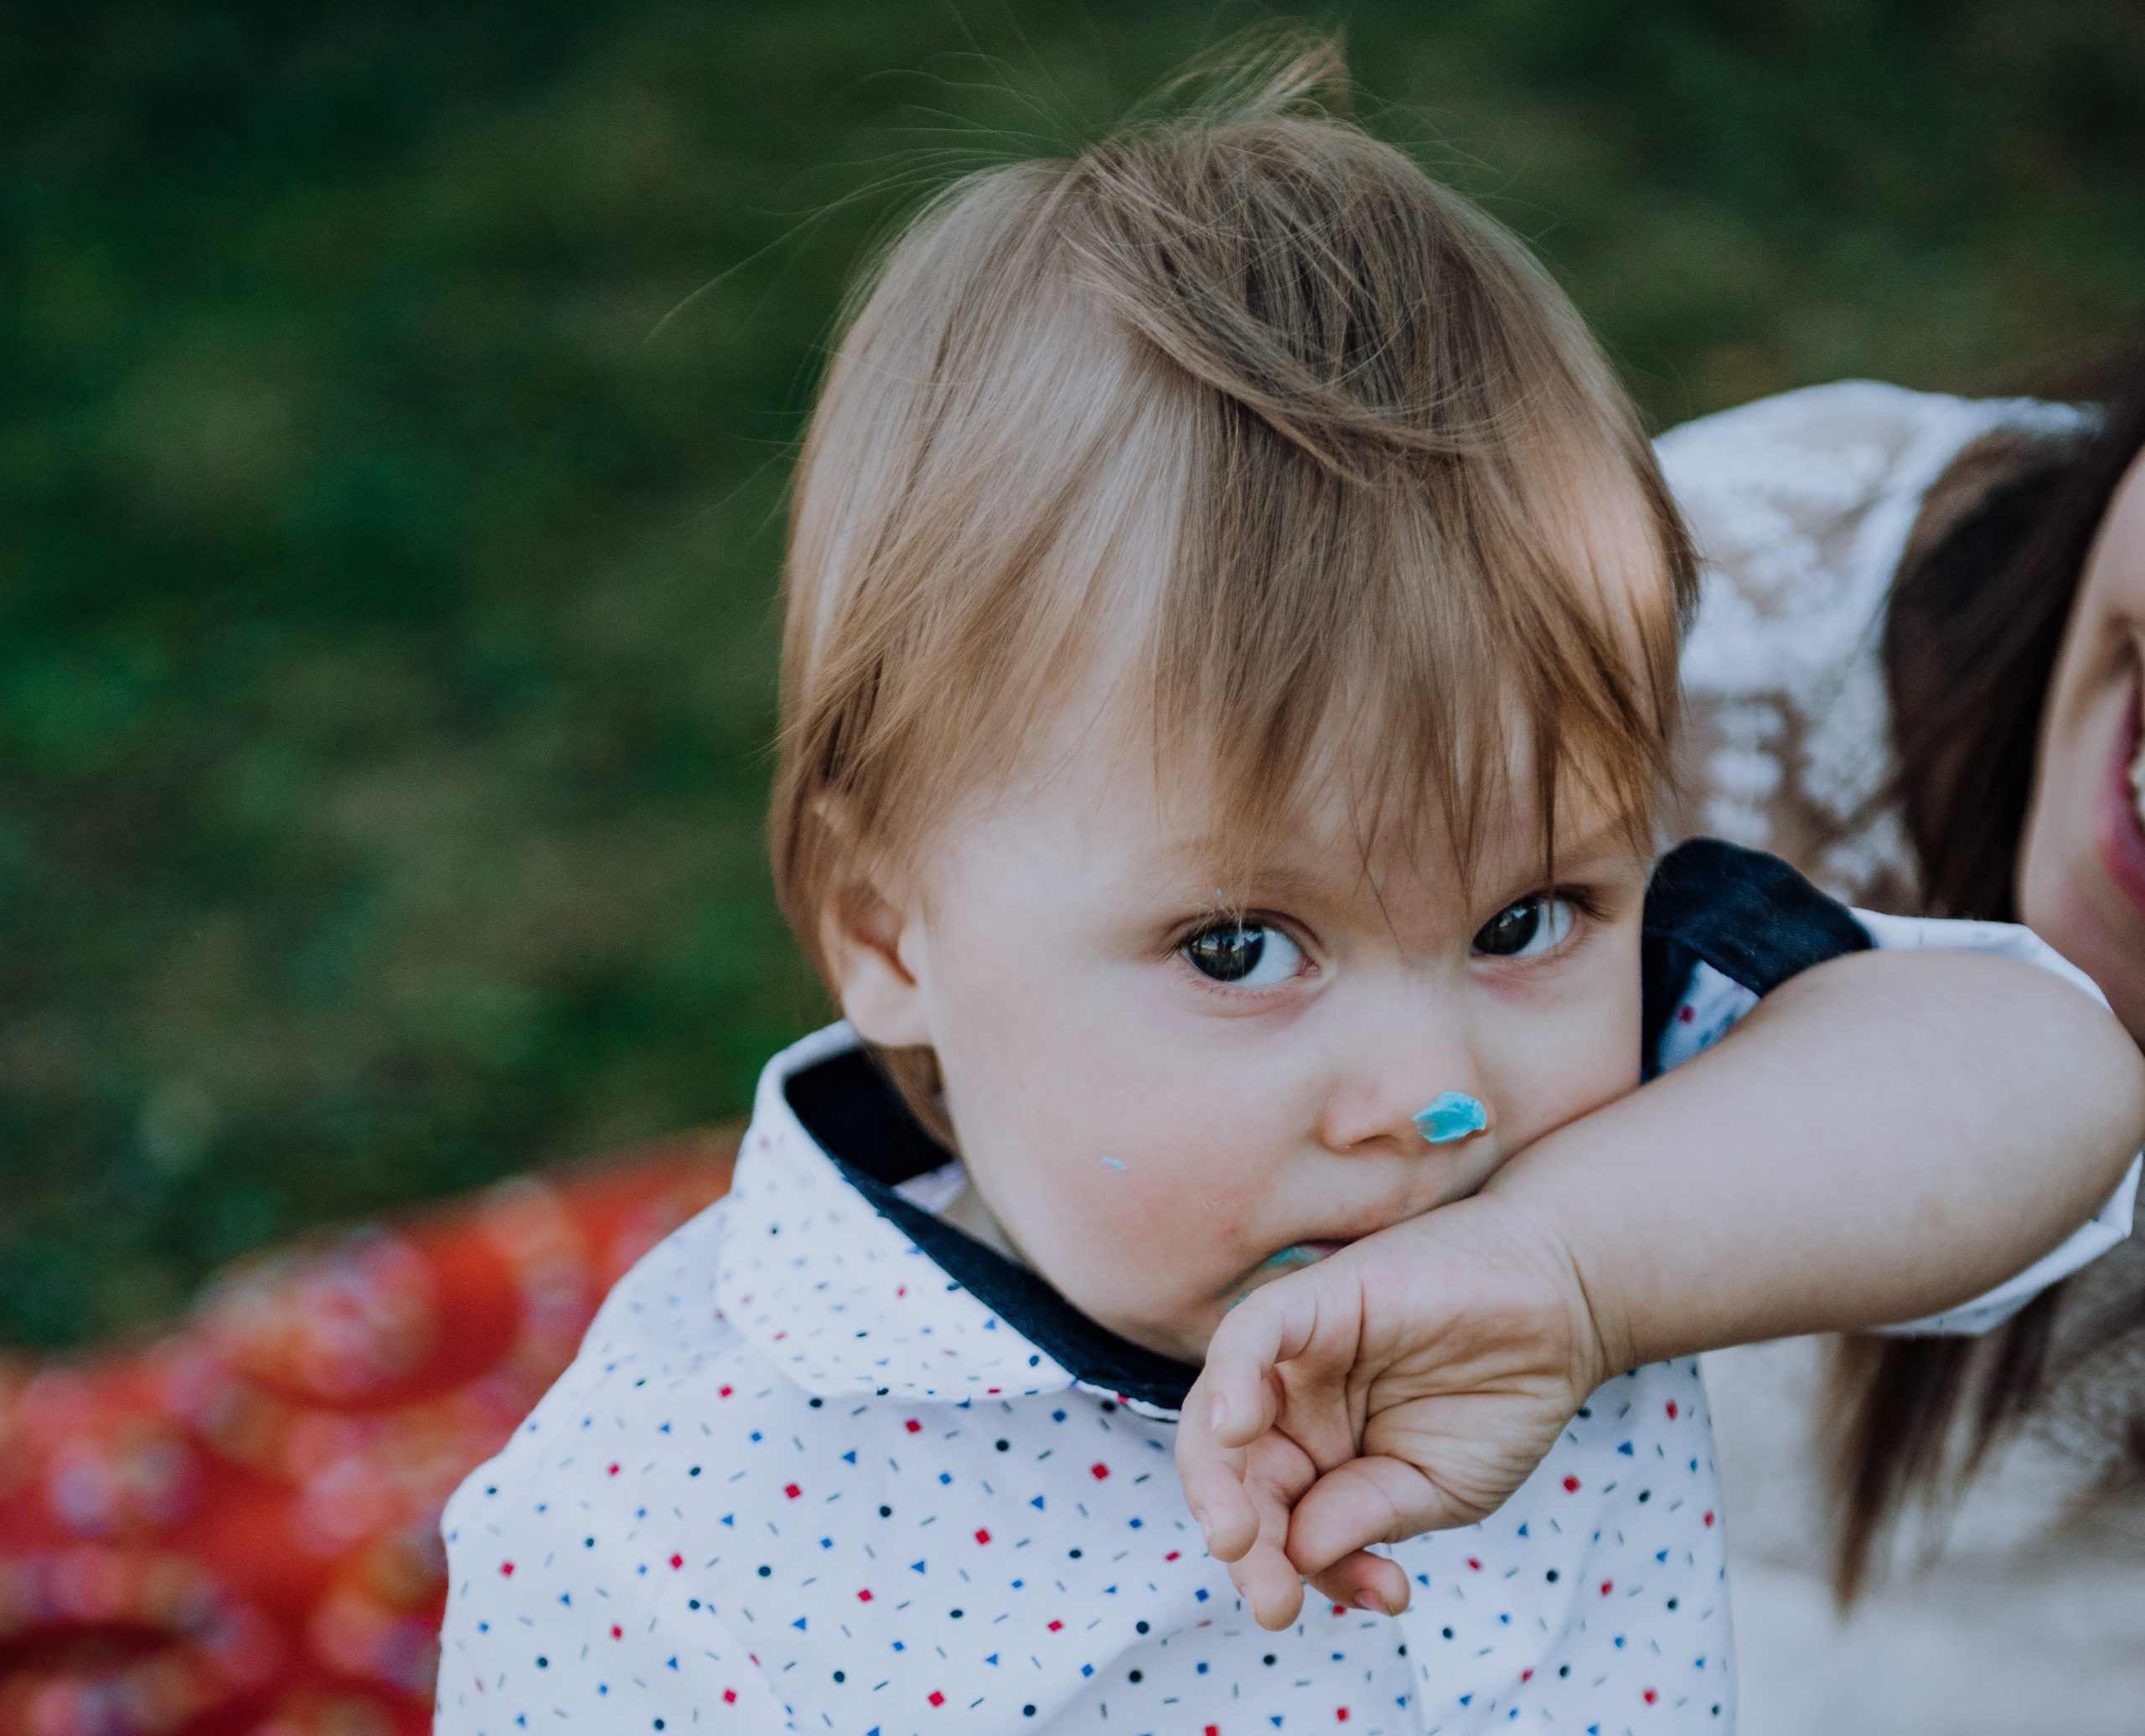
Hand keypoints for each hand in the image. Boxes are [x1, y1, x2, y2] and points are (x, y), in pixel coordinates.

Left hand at [1176, 1192, 1610, 1629]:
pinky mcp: (1314, 1298)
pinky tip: (1236, 1431)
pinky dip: (1232, 1381)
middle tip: (1273, 1603)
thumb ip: (1366, 1516)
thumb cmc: (1499, 1403)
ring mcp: (1295, 1353)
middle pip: (1233, 1478)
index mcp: (1311, 1460)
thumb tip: (1300, 1555)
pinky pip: (1249, 1336)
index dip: (1285, 1572)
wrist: (1565, 1314)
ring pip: (1218, 1415)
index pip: (1269, 1523)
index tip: (1330, 1605)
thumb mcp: (1434, 1489)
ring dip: (1219, 1485)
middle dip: (1247, 1548)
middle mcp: (1289, 1407)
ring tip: (1240, 1543)